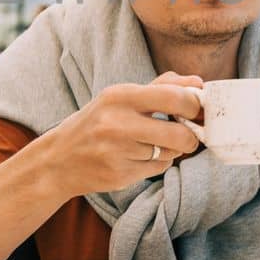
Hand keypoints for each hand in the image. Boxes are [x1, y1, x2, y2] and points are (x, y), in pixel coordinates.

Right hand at [35, 72, 202, 196]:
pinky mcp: (120, 175)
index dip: (194, 105)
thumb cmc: (98, 121)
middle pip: (179, 134)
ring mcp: (117, 151)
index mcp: (120, 95)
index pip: (173, 97)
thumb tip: (199, 84)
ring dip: (171, 150)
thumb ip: (162, 86)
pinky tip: (138, 158)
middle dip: (191, 137)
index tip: (196, 110)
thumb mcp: (122, 96)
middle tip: (188, 135)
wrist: (60, 159)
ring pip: (170, 153)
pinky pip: (158, 169)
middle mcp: (117, 123)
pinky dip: (157, 163)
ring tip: (153, 144)